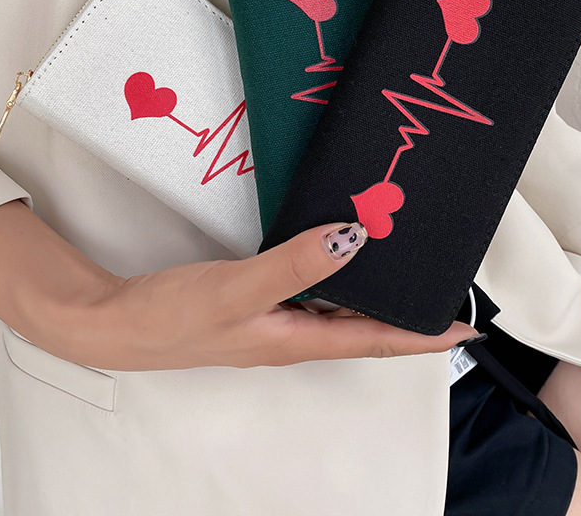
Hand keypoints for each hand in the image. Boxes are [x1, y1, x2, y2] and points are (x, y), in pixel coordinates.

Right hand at [89, 221, 479, 369]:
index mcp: (296, 340)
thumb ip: (294, 265)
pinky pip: (311, 294)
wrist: (116, 323)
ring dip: (372, 294)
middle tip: (440, 287)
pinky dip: (336, 279)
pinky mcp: (256, 303)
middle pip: (363, 327)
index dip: (422, 337)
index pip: (375, 341)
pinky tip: (339, 256)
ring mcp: (274, 320)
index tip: (465, 329)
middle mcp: (292, 335)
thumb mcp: (237, 289)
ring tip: (402, 267)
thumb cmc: (172, 318)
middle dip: (405, 314)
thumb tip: (353, 239)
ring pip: (338, 310)